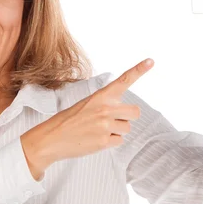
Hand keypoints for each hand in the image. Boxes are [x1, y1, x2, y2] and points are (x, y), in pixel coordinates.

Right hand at [21, 58, 154, 175]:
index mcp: (101, 96)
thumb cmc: (70, 120)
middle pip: (135, 112)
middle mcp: (105, 108)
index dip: (139, 70)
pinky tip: (95, 139)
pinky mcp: (104, 141)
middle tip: (112, 120)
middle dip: (127, 117)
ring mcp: (105, 125)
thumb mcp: (86, 104)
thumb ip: (106, 105)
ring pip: (126, 128)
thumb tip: (125, 114)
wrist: (52, 137)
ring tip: (97, 130)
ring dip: (116, 131)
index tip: (151, 61)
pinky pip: (119, 141)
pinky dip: (110, 142)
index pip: (124, 80)